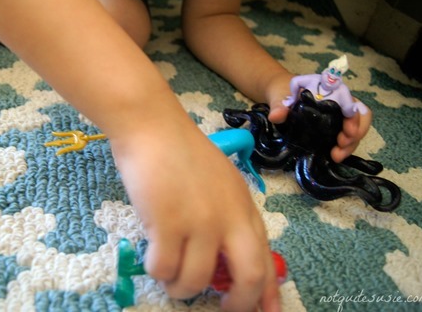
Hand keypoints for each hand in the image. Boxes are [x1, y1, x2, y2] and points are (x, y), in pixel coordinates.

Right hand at [110, 120, 280, 311]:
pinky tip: (154, 258)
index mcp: (244, 207)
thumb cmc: (183, 152)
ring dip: (182, 289)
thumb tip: (226, 258)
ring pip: (196, 281)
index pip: (266, 258)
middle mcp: (228, 217)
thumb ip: (229, 217)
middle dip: (238, 304)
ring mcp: (199, 221)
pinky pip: (164, 268)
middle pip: (249, 277)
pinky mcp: (167, 223)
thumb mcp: (221, 182)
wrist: (153, 127)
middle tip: (223, 310)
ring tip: (172, 280)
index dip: (269, 293)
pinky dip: (158, 272)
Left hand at [264, 73, 371, 162]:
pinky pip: (346, 138)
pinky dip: (344, 148)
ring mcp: (338, 116)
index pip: (351, 102)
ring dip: (350, 145)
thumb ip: (279, 105)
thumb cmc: (283, 91)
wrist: (280, 93)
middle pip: (360, 117)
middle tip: (341, 146)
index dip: (354, 117)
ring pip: (355, 130)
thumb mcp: (279, 97)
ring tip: (336, 156)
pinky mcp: (333, 128)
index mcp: (331, 91)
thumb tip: (276, 116)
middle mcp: (340, 103)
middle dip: (355, 134)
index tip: (347, 131)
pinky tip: (334, 156)